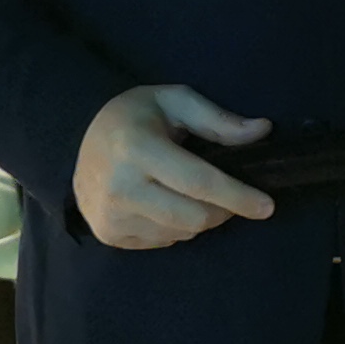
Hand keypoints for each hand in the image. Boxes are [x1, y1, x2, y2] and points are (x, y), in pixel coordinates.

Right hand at [74, 84, 273, 248]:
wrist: (77, 137)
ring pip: (181, 233)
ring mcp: (111, 216)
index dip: (238, 196)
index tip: (267, 206)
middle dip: (224, 210)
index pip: (199, 183)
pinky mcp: (109, 234)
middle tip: (228, 194)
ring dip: (199, 218)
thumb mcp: (175, 101)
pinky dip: (176, 227)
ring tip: (187, 191)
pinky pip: (162, 242)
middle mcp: (121, 187)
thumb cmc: (134, 116)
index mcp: (137, 148)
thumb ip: (218, 120)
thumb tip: (262, 131)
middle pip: (194, 217)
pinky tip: (164, 202)